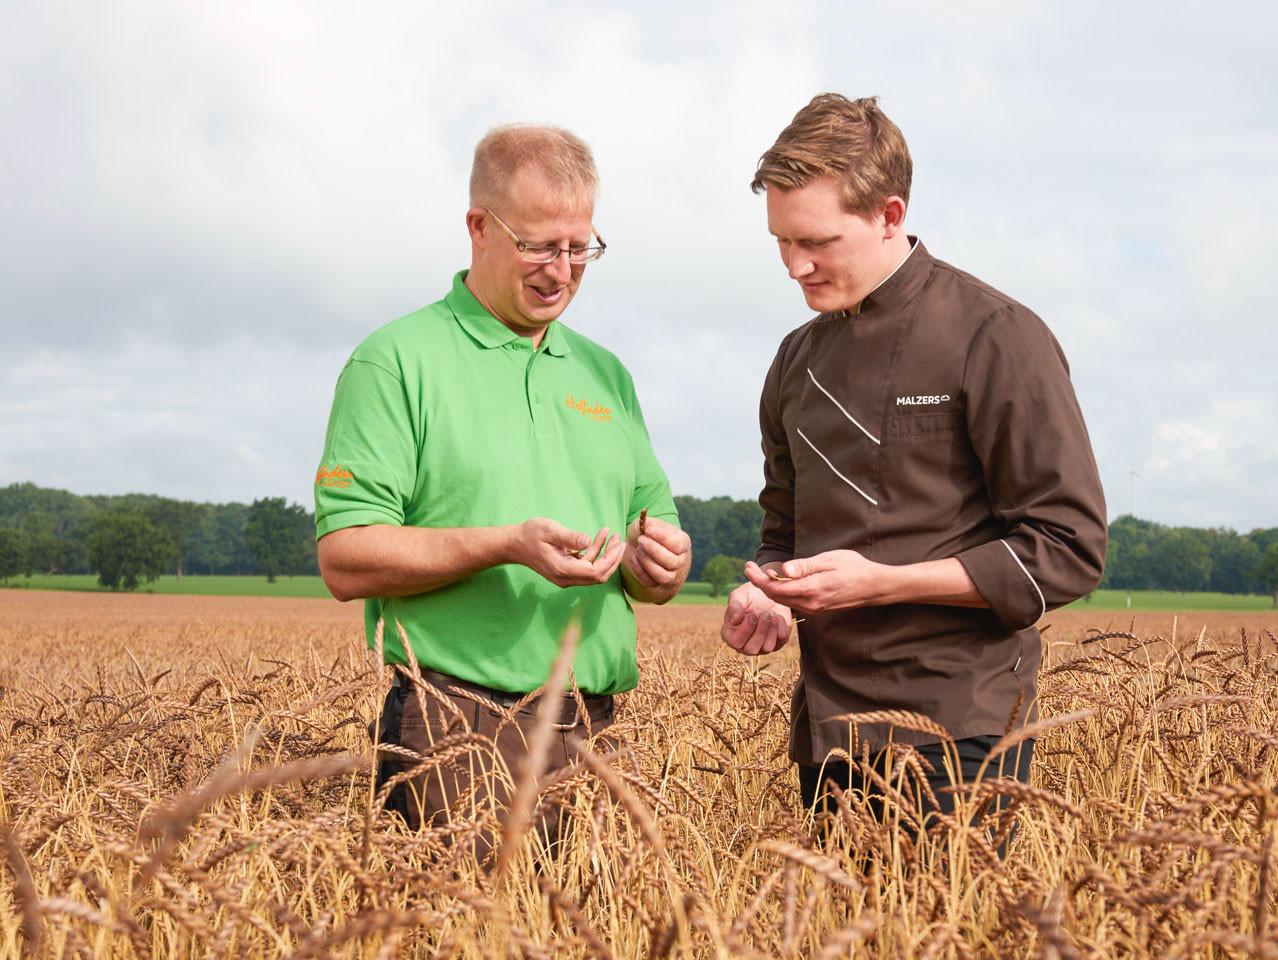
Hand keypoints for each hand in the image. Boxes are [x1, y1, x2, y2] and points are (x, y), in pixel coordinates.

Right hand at [513, 517, 623, 587]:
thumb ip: (569, 537)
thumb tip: (588, 540)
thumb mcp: (550, 530)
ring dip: (605, 556)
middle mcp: (565, 578)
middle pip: (598, 576)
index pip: (596, 572)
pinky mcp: (566, 573)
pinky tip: (600, 538)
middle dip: (612, 559)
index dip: (611, 559)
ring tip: (612, 536)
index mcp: (563, 569)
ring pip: (594, 573)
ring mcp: (565, 578)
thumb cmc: (531, 534)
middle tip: (619, 539)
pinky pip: (586, 568)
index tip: (618, 543)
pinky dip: (596, 555)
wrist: (514, 544)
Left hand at [624, 516, 691, 593]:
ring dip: (648, 563)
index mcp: (683, 542)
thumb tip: (647, 526)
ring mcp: (671, 575)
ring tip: (638, 550)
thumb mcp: (647, 524)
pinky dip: (640, 572)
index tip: (647, 530)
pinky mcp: (658, 584)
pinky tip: (633, 559)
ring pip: (664, 576)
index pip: (678, 544)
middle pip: (672, 562)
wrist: (641, 547)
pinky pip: (651, 582)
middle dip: (653, 550)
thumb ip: (647, 523)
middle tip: (641, 540)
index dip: (662, 538)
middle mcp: (680, 561)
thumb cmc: (648, 534)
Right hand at [720, 580, 792, 655]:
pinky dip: (781, 626)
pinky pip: (782, 640)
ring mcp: (762, 646)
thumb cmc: (749, 596)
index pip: (735, 642)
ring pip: (767, 647)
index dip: (745, 629)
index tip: (751, 615)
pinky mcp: (778, 642)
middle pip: (751, 650)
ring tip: (770, 613)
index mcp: (730, 635)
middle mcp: (745, 644)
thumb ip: (734, 607)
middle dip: (760, 631)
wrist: (768, 594)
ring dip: (771, 628)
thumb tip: (734, 620)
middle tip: (764, 614)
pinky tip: (777, 615)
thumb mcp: (738, 596)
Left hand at [744, 550, 887, 615]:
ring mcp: (814, 609)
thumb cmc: (854, 567)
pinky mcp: (818, 609)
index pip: (775, 588)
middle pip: (776, 597)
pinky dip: (782, 593)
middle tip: (750, 567)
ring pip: (784, 601)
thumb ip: (804, 566)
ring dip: (770, 588)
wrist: (874, 587)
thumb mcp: (829, 560)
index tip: (748, 566)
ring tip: (760, 573)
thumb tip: (782, 570)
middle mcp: (811, 604)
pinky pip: (794, 602)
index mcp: (812, 590)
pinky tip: (780, 581)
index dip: (758, 578)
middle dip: (759, 582)